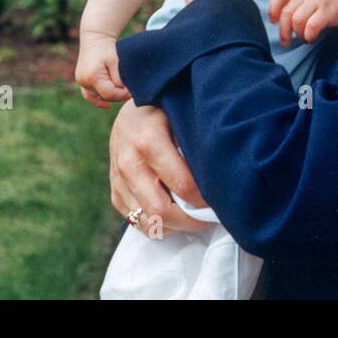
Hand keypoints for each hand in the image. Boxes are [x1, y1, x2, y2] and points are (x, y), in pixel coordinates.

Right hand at [75, 33, 129, 108]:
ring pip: (97, 96)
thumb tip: (124, 92)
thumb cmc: (107, 49)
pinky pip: (88, 95)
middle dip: (117, 95)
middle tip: (129, 92)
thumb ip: (118, 79)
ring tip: (120, 91)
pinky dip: (97, 99)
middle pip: (104, 96)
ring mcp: (81, 82)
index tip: (131, 92)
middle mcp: (84, 81)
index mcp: (93, 76)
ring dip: (109, 96)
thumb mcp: (116, 63)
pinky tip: (107, 105)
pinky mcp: (81, 81)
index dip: (122, 95)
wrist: (95, 38)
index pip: (109, 94)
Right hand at [109, 99, 210, 234]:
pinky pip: (137, 222)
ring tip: (194, 217)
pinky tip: (176, 214)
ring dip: (175, 226)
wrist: (131, 111)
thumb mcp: (181, 116)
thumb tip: (218, 178)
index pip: (182, 186)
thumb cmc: (164, 111)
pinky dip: (159, 224)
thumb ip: (195, 145)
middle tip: (210, 217)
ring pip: (148, 222)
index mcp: (148, 142)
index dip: (204, 200)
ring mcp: (118, 180)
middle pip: (161, 211)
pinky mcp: (115, 193)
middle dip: (190, 221)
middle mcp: (129, 164)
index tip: (221, 200)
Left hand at [268, 0, 337, 47]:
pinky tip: (313, 38)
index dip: (273, 9)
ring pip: (297, 20)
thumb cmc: (327, 4)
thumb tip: (278, 24)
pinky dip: (309, 36)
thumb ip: (295, 7)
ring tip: (305, 38)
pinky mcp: (328, 11)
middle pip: (287, 13)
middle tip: (287, 42)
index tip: (274, 22)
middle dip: (284, 31)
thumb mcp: (308, 0)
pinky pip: (311, 27)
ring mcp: (318, 0)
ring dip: (299, 35)